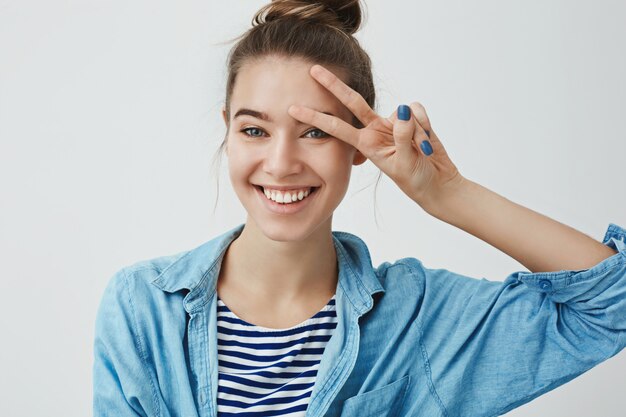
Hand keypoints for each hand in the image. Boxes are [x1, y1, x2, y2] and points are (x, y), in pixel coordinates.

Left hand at [288, 64, 464, 208]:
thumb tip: (403, 110)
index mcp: (366, 144)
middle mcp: (376, 130)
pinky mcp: (412, 118)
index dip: (316, 118)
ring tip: (420, 151)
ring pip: (401, 111)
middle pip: (353, 102)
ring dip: (414, 131)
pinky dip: (425, 125)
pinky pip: (416, 109)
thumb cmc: (417, 181)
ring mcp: (393, 123)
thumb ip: (403, 136)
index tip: (293, 109)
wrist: (437, 184)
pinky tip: (427, 142)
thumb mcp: (406, 163)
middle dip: (333, 85)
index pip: (337, 127)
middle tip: (313, 69)